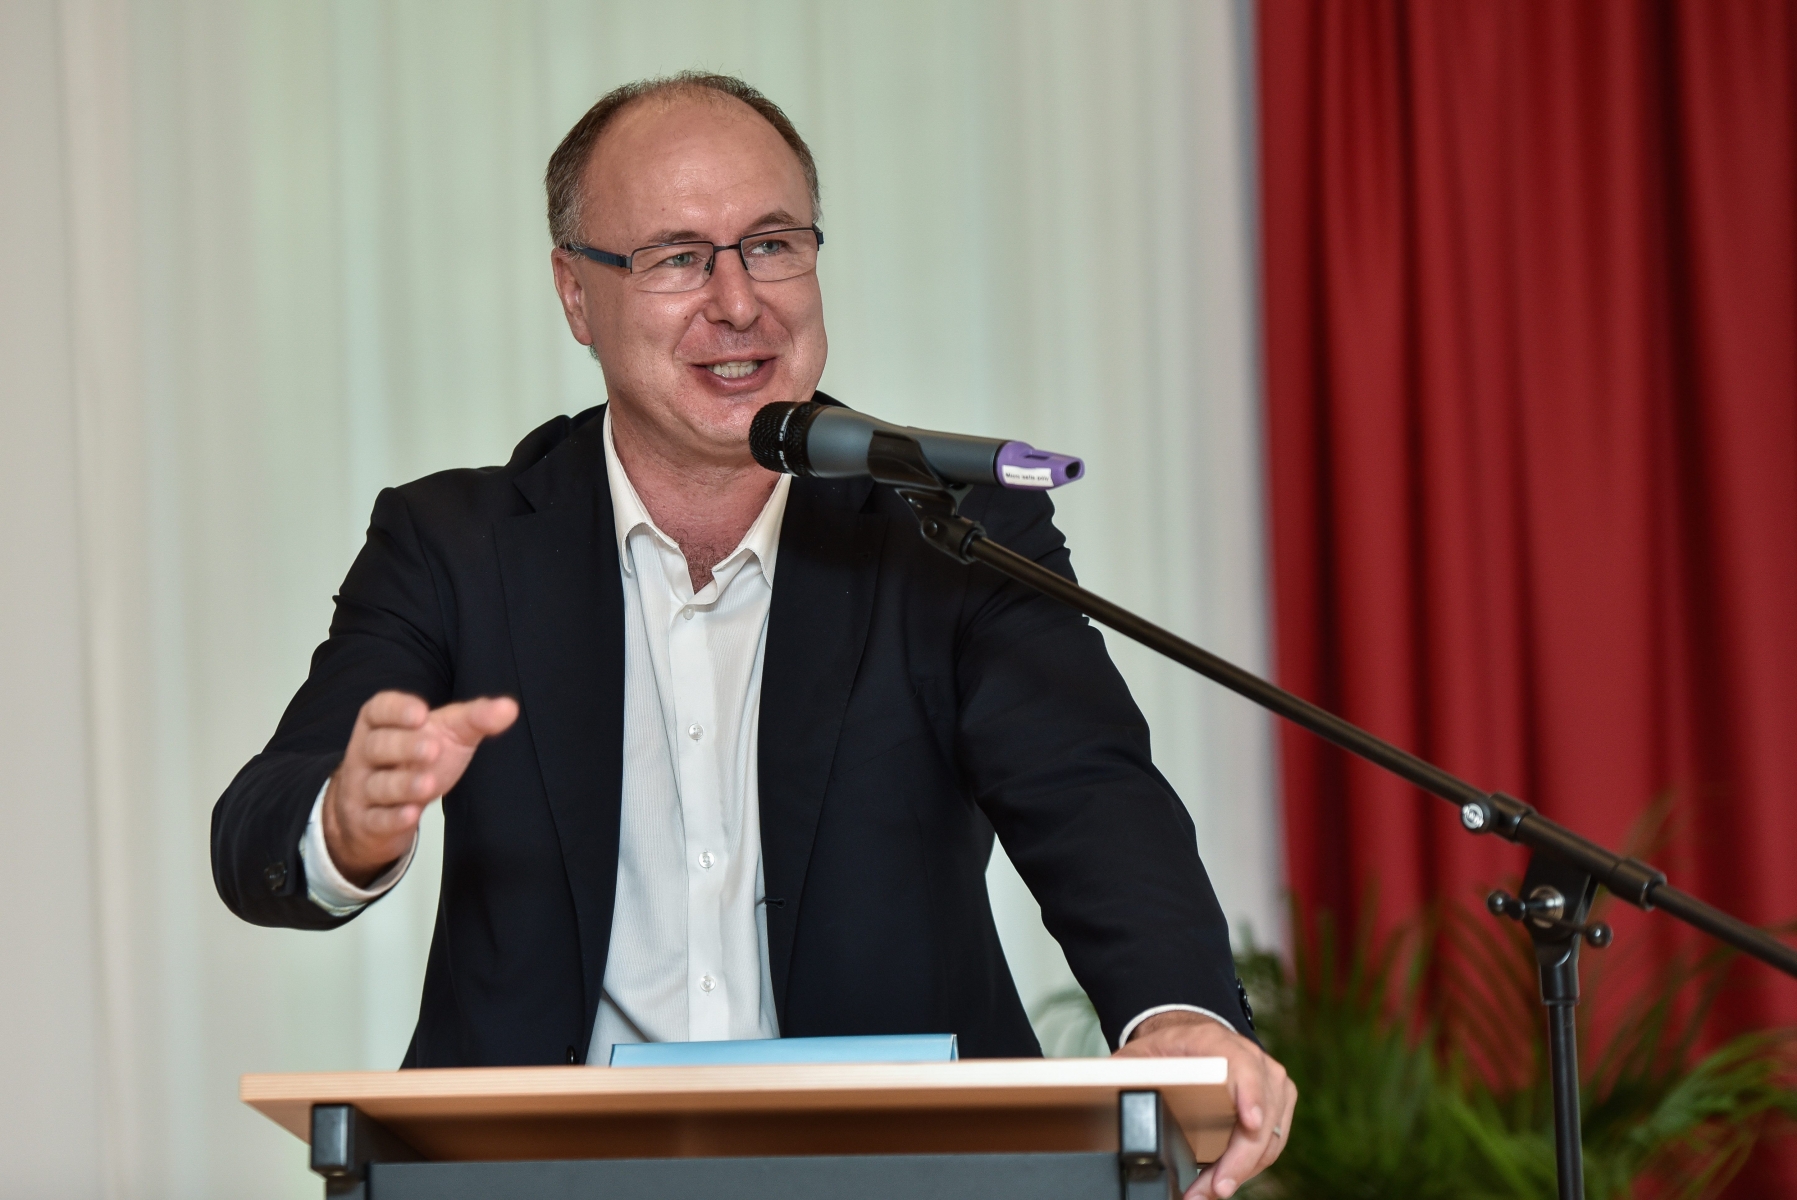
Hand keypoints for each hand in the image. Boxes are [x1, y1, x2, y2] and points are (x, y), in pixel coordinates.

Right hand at [322, 690, 518, 884]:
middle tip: (432, 749)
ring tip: (429, 784)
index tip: (421, 713)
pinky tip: (411, 815)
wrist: (383, 809)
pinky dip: (393, 819)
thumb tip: (508, 708)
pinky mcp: (367, 821)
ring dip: (403, 785)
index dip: (397, 709)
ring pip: (377, 785)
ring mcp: (363, 789)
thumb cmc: (416, 760)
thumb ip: (476, 719)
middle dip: (404, 746)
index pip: (378, 709)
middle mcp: (365, 754)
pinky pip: (375, 819)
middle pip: (377, 746)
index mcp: (380, 725)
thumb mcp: (447, 735)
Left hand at [1115, 1011, 1295, 1198]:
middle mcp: (1255, 1061)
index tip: (1249, 1122)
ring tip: (1207, 1192)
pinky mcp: (1278, 1105)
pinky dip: (1246, 1168)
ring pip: (1268, 1138)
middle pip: (1260, 1116)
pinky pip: (1270, 1145)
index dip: (1250, 1095)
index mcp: (1220, 1044)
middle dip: (1237, 1160)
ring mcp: (1272, 1084)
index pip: (1244, 1068)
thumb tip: (1108, 1094)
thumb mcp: (1142, 1053)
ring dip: (1240, 1172)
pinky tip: (1219, 1181)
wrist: (1193, 1039)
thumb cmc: (1169, 1048)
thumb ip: (1127, 1073)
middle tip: (1213, 1189)